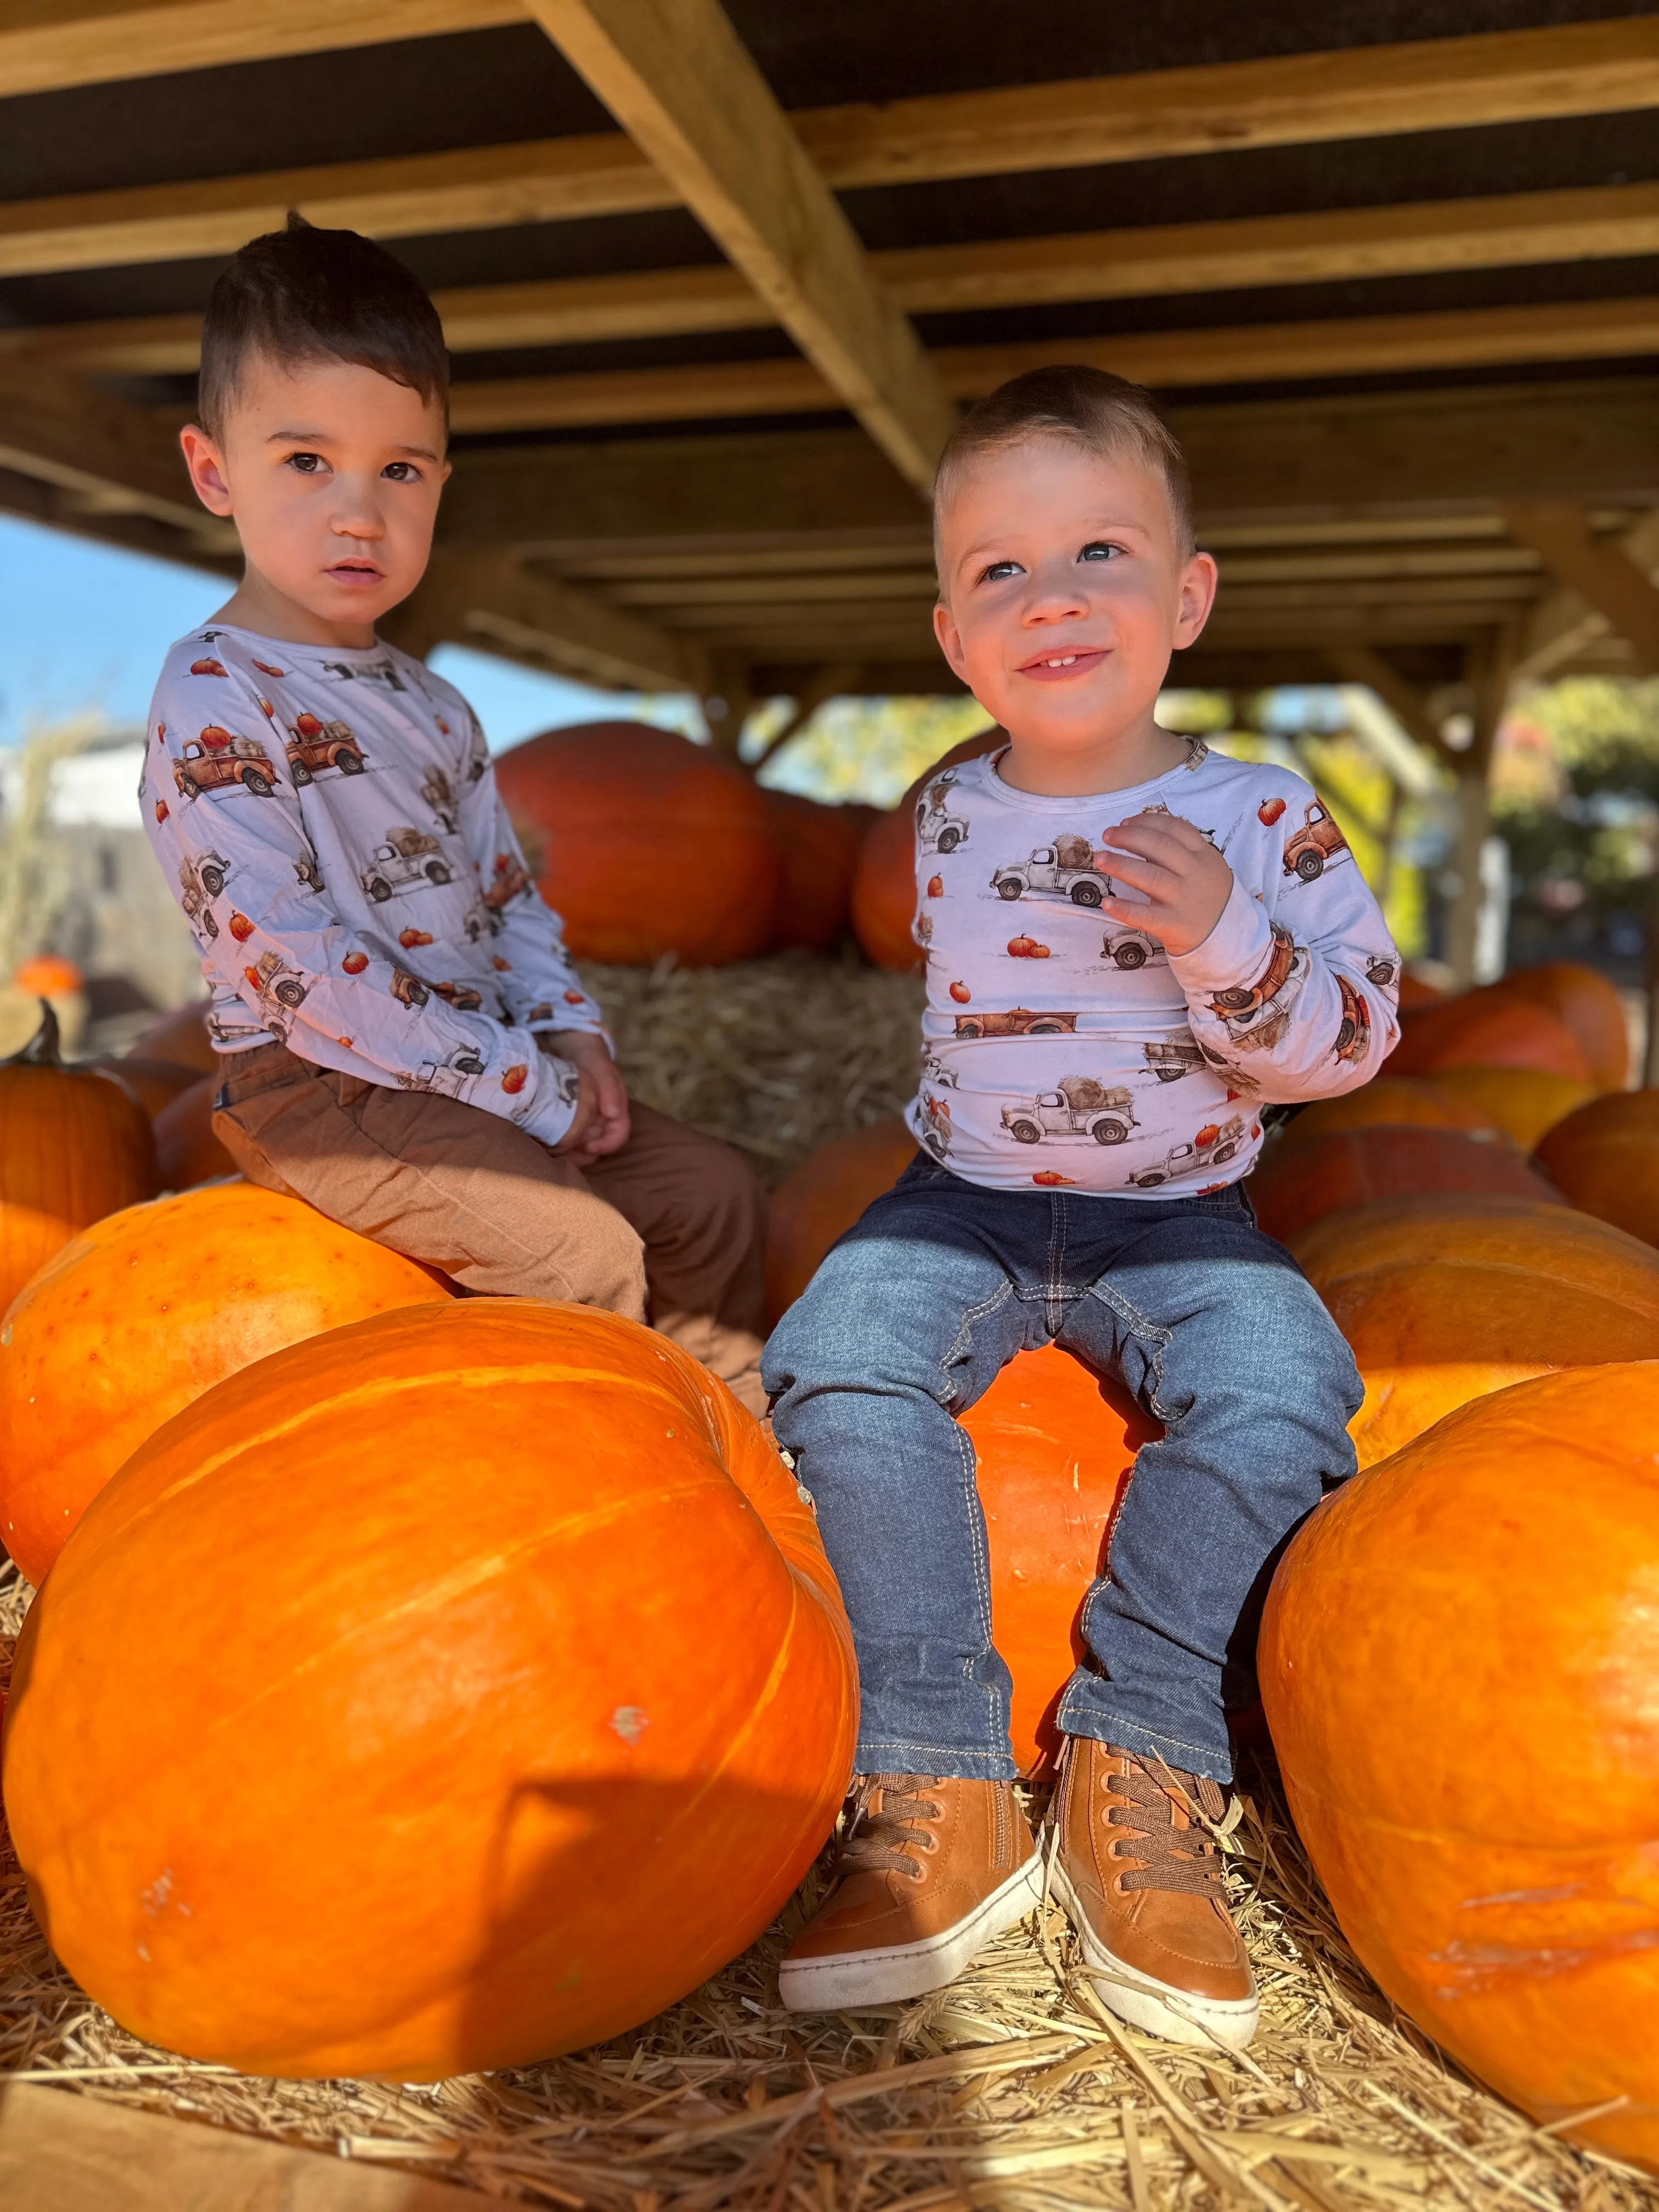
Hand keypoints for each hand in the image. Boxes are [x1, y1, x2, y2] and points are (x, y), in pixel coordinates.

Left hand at [542, 1028, 629, 1160]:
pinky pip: (569, 1136)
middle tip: (566, 1152)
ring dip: (571, 1150)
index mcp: (617, 1108)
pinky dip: (561, 1141)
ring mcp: (588, 1119)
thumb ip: (609, 1087)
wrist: (573, 1047)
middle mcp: (604, 1118)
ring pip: (584, 1143)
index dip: (606, 1145)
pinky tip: (547, 1140)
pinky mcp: (572, 1118)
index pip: (619, 1135)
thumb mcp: (601, 1068)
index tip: (587, 1147)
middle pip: (599, 1144)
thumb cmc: (590, 1057)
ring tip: (554, 1150)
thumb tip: (613, 1114)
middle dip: (584, 1153)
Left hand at [1098, 810, 1232, 957]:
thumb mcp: (1204, 867)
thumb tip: (1138, 833)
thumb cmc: (1206, 896)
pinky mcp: (1174, 925)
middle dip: (1130, 837)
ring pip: (1150, 877)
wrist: (1228, 936)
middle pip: (1160, 847)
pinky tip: (1106, 902)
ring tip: (1100, 858)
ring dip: (1121, 865)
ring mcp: (1184, 899)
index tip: (1125, 822)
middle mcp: (1195, 874)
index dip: (1147, 822)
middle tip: (1108, 835)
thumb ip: (1179, 851)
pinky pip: (1145, 916)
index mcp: (1204, 855)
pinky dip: (1124, 908)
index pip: (1175, 829)